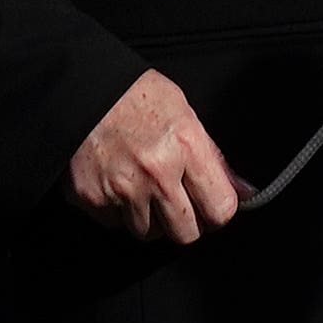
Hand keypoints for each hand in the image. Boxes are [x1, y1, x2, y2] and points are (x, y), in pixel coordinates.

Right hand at [68, 69, 241, 245]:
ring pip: (149, 233)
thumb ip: (213, 156)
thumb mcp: (182, 111)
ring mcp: (122, 189)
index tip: (210, 203)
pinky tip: (116, 181)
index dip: (217, 209)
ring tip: (140, 184)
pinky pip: (115, 224)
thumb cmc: (133, 95)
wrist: (78, 88)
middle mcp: (156, 172)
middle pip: (186, 233)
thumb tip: (244, 191)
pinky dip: (117, 210)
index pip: (220, 209)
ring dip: (148, 217)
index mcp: (185, 145)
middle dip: (184, 221)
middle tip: (176, 199)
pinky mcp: (92, 199)